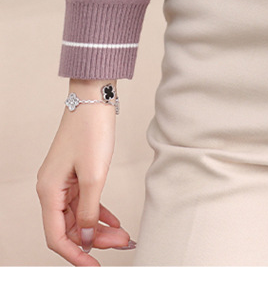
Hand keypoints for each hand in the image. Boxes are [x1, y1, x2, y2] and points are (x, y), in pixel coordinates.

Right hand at [37, 92, 132, 265]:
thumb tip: (87, 238)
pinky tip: (115, 222)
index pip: (56, 236)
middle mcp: (51, 189)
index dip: (75, 255)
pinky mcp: (75, 173)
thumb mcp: (94, 175)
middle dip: (94, 240)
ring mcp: (63, 181)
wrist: (95, 98)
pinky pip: (85, 202)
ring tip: (123, 235)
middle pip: (69, 227)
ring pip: (79, 216)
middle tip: (121, 244)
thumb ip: (89, 211)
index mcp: (49, 191)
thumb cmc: (91, 130)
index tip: (94, 267)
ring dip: (99, 228)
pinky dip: (99, 212)